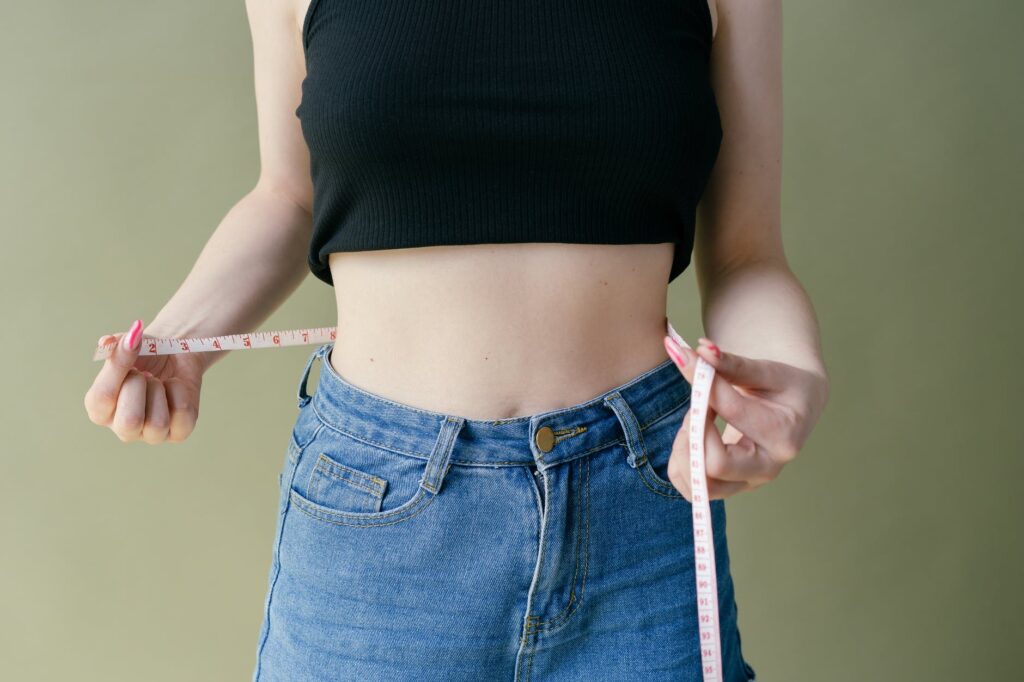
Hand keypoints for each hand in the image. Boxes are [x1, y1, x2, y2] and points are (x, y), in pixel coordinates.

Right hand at [84, 319, 206, 442]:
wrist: (176, 355)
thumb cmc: (145, 355)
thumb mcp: (127, 345)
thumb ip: (114, 345)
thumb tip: (106, 342)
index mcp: (99, 409)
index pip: (102, 397)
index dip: (118, 368)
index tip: (131, 344)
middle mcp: (121, 427)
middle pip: (130, 420)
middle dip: (140, 387)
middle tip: (144, 374)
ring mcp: (150, 434)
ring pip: (157, 423)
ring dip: (161, 391)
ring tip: (158, 382)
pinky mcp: (178, 433)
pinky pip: (182, 415)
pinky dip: (181, 392)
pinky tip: (174, 387)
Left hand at [662, 335, 829, 500]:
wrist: (796, 405)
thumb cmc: (782, 384)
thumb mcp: (764, 369)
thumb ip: (730, 363)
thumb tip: (701, 349)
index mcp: (782, 434)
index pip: (730, 412)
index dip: (703, 386)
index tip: (689, 361)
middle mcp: (767, 468)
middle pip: (713, 465)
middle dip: (692, 431)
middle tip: (697, 406)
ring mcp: (747, 482)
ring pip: (697, 485)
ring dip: (683, 449)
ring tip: (696, 420)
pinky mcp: (730, 487)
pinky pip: (691, 488)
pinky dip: (681, 462)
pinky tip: (693, 435)